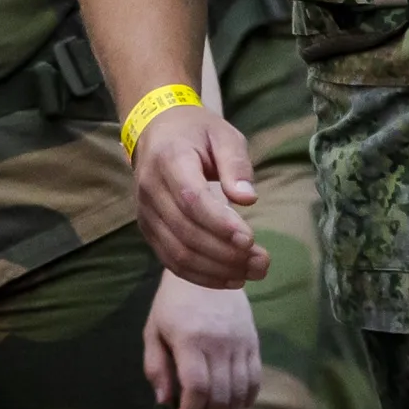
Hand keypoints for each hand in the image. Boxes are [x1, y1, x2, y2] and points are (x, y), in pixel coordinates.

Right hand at [126, 103, 267, 286]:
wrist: (156, 131)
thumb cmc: (196, 132)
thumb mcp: (223, 135)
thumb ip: (236, 164)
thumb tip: (248, 199)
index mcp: (169, 159)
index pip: (191, 199)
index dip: (220, 223)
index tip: (251, 239)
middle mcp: (150, 189)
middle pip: (186, 232)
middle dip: (226, 254)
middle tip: (263, 262)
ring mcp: (145, 213)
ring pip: (178, 253)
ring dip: (217, 270)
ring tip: (253, 272)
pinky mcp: (148, 230)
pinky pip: (171, 261)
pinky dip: (201, 276)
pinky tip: (231, 278)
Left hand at [141, 273, 261, 408]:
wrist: (207, 272)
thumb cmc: (173, 303)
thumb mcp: (153, 330)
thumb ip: (156, 366)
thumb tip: (165, 402)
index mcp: (190, 340)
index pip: (197, 388)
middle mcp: (219, 343)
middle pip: (220, 396)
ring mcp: (240, 343)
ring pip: (240, 393)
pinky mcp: (253, 343)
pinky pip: (255, 380)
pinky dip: (246, 401)